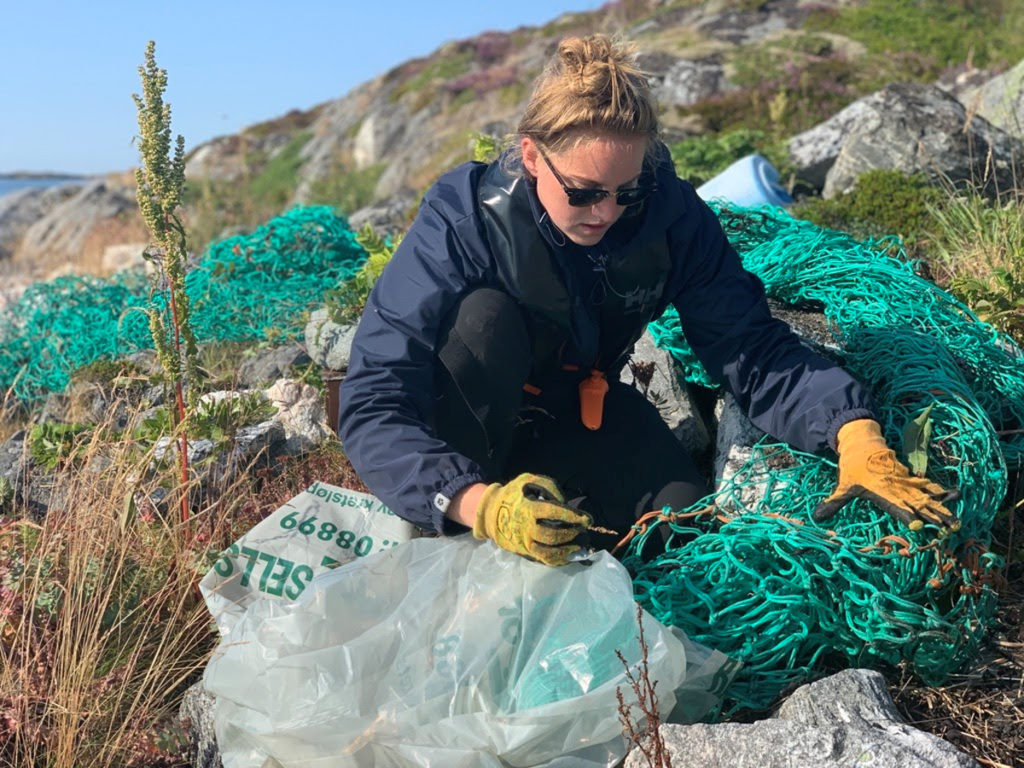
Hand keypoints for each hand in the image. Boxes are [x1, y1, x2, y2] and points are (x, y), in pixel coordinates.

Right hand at [473, 473, 591, 565]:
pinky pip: (544, 559)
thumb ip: (548, 487)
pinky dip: (559, 560)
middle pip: (552, 535)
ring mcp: (525, 542)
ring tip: (579, 545)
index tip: (587, 519)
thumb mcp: (528, 481)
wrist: (491, 512)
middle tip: (583, 530)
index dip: (572, 516)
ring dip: (567, 549)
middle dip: (572, 533)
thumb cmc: (514, 494)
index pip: (553, 513)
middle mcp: (526, 527)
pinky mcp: (525, 551)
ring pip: (548, 552)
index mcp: (528, 508)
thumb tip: (565, 502)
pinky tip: (569, 555)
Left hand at [813, 419, 959, 531]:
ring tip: (956, 520)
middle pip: (918, 503)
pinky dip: (941, 491)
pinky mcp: (910, 476)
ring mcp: (905, 481)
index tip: (918, 525)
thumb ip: (833, 502)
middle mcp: (896, 487)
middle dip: (935, 516)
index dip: (907, 515)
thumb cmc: (852, 468)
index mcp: (881, 491)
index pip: (896, 506)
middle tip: (951, 528)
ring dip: (942, 507)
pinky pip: (928, 484)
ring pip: (927, 495)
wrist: (862, 443)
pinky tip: (955, 495)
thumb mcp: (843, 485)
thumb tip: (816, 517)